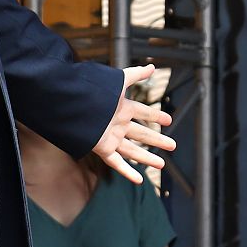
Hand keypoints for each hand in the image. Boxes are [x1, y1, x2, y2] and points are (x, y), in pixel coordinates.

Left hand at [92, 64, 175, 183]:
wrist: (73, 105)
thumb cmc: (95, 91)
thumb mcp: (119, 81)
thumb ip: (135, 74)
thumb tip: (152, 67)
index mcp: (121, 108)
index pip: (143, 112)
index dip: (155, 116)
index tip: (169, 120)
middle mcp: (118, 124)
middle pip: (141, 133)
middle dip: (156, 139)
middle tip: (173, 145)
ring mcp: (111, 137)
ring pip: (133, 150)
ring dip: (147, 157)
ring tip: (162, 164)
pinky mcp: (103, 149)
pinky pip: (117, 163)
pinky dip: (127, 171)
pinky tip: (139, 179)